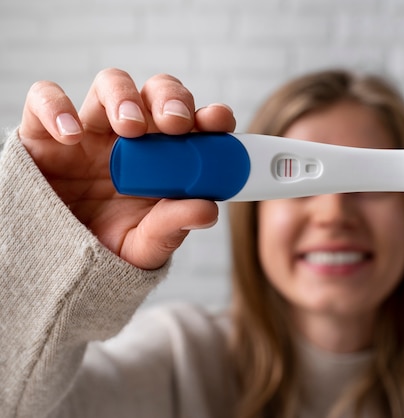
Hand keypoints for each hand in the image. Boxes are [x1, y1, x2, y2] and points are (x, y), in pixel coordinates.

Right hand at [18, 68, 235, 269]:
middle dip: (170, 98)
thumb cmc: (110, 246)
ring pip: (110, 83)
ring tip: (128, 127)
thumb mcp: (146, 244)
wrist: (58, 263)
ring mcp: (90, 129)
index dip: (210, 115)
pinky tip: (70, 135)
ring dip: (124, 96)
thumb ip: (173, 227)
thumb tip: (209, 210)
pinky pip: (45, 99)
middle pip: (157, 91)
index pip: (195, 121)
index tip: (219, 122)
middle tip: (175, 123)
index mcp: (165, 156)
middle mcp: (133, 135)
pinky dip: (57, 107)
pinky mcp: (44, 132)